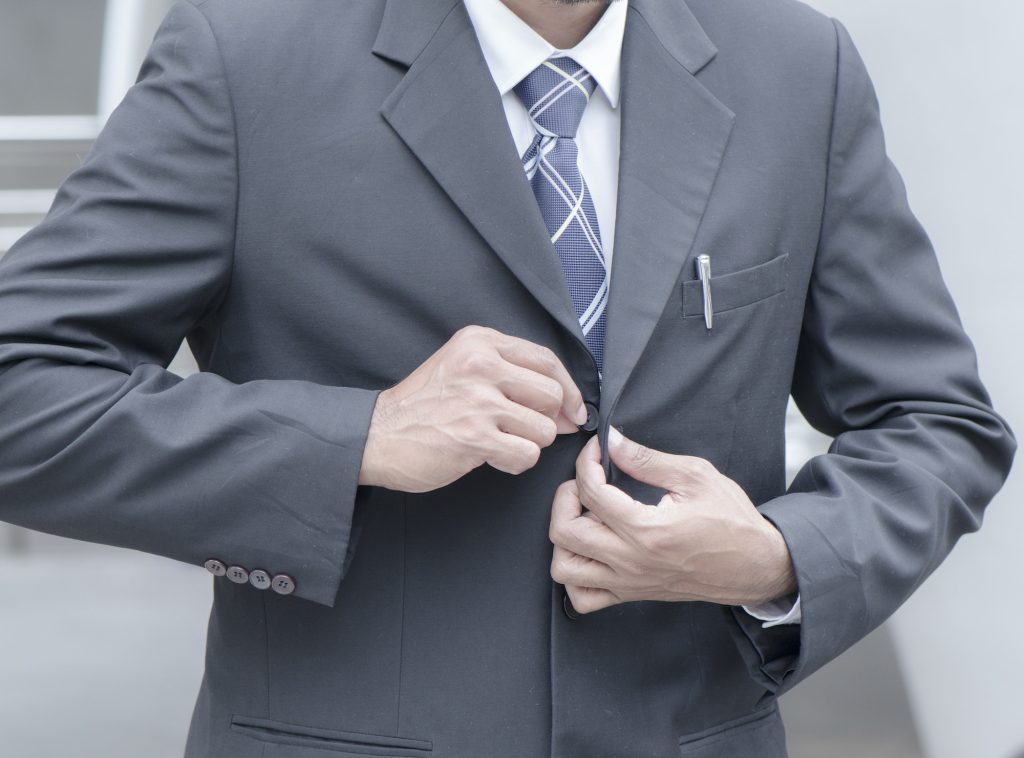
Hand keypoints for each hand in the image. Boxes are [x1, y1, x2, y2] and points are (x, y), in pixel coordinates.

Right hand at [358, 325, 587, 492]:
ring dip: (528, 443)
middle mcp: (481, 365)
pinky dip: (515, 463)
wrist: (376, 435)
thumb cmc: (422, 406)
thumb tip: (568, 410)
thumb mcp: (462, 368)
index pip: (547, 360)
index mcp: (480, 342)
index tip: (572, 410)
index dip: (568, 389)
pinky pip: (527, 454)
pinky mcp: (474, 437)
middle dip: (547, 420)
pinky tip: (493, 458)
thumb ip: (511, 377)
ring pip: (543, 428)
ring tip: (500, 442)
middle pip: (551, 394)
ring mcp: (478, 401)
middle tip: (526, 430)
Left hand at [549, 430, 796, 613]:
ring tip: (584, 516)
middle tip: (586, 481)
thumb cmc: (732, 520)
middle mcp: (630, 561)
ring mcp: (628, 582)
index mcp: (646, 530)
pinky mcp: (631, 594)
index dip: (586, 462)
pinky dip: (574, 575)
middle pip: (564, 531)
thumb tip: (613, 442)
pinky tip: (589, 550)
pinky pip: (582, 598)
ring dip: (564, 537)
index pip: (591, 492)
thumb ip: (648, 459)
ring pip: (564, 568)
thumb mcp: (696, 476)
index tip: (597, 451)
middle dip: (565, 496)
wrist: (756, 565)